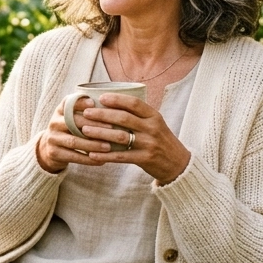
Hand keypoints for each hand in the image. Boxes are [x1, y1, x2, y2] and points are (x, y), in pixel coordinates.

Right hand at [35, 97, 113, 172]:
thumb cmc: (69, 130)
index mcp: (60, 111)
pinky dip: (88, 159)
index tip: (94, 103)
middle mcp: (54, 122)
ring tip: (108, 147)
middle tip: (112, 128)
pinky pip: (73, 156)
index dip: (81, 103)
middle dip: (94, 125)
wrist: (50, 148)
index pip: (68, 102)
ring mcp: (53, 138)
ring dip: (93, 144)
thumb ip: (85, 110)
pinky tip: (101, 160)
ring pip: (74, 141)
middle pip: (73, 122)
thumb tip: (110, 105)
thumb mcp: (72, 117)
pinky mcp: (54, 153)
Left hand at [75, 93, 191, 183]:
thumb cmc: (161, 140)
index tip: (100, 98)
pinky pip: (121, 157)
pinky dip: (105, 155)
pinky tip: (92, 153)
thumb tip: (112, 103)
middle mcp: (152, 128)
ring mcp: (149, 144)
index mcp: (154, 116)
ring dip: (100, 133)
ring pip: (120, 136)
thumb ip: (138, 115)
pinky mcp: (145, 159)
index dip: (116, 99)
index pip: (134, 103)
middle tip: (86, 113)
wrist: (178, 164)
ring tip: (85, 130)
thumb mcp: (155, 123)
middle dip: (102, 114)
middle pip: (124, 118)